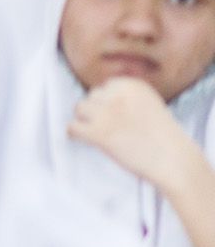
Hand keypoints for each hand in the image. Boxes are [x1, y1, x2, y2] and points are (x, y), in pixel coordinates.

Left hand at [69, 76, 204, 190]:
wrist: (174, 161)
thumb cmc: (163, 137)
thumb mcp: (148, 104)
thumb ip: (126, 97)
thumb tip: (95, 98)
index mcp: (132, 85)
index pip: (104, 86)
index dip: (107, 102)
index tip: (115, 116)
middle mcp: (118, 95)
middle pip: (91, 96)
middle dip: (97, 111)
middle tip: (110, 127)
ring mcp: (107, 113)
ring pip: (79, 109)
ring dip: (85, 120)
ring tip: (99, 133)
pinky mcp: (99, 132)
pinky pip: (72, 127)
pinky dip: (74, 134)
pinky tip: (82, 139)